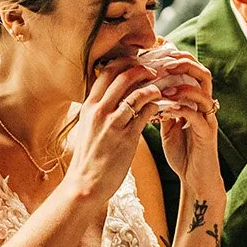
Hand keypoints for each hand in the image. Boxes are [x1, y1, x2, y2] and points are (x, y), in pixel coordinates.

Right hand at [67, 62, 161, 205]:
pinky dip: (155, 106)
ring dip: (153, 87)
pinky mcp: (127, 137)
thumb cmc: (89, 157)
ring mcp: (113, 123)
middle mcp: (99, 110)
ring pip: (138, 93)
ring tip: (161, 89)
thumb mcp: (87, 127)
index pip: (107, 71)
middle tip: (155, 70)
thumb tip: (110, 95)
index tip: (137, 62)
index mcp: (89, 105)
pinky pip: (146, 113)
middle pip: (123, 75)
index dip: (125, 62)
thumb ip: (98, 109)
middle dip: (142, 69)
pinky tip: (159, 107)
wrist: (85, 184)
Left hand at [154, 55, 221, 186]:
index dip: (178, 59)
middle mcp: (205, 107)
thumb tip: (146, 93)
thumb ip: (163, 109)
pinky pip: (197, 114)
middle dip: (185, 64)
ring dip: (183, 86)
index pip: (192, 71)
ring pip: (203, 92)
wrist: (195, 180)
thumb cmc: (183, 153)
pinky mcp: (207, 133)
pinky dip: (182, 107)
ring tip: (165, 85)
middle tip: (166, 63)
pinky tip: (167, 107)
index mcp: (196, 102)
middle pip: (203, 74)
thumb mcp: (168, 127)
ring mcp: (208, 119)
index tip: (159, 55)